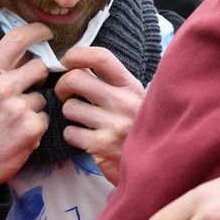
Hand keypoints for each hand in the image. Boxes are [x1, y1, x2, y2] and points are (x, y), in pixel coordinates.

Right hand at [0, 24, 51, 196]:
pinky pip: (45, 118)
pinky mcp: (32, 127)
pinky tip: (18, 135)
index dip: (36, 32)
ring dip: (33, 108)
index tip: (46, 32)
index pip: (15, 40)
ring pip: (42, 96)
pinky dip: (36, 126)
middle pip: (39, 67)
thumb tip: (25, 55)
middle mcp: (1, 87)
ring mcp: (18, 108)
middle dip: (37, 78)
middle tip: (25, 92)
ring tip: (12, 122)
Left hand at [55, 47, 145, 185]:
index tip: (67, 61)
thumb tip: (77, 66)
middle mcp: (123, 102)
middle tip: (67, 94)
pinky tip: (86, 138)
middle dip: (63, 86)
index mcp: (131, 86)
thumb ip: (113, 83)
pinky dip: (73, 135)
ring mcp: (112, 125)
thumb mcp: (136, 100)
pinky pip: (70, 132)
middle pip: (75, 79)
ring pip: (69, 107)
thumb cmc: (139, 128)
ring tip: (84, 120)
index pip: (101, 57)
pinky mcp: (101, 146)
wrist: (156, 165)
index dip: (77, 54)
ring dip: (70, 114)